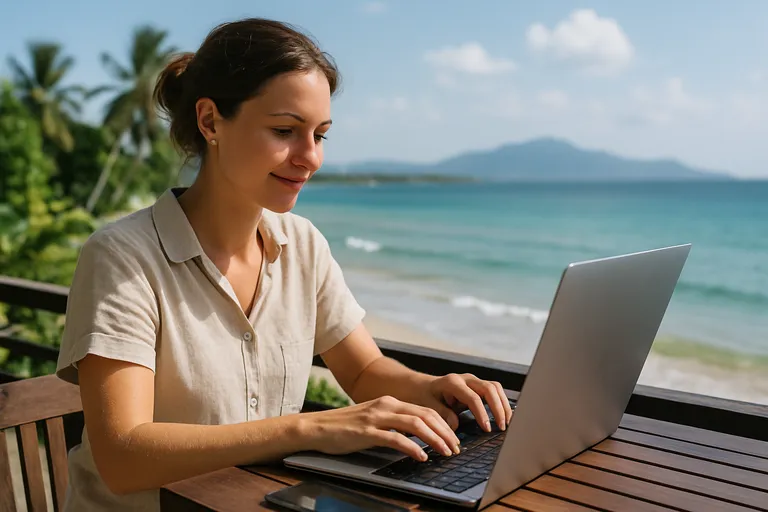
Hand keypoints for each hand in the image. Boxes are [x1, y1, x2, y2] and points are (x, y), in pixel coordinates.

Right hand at [303, 395, 461, 460]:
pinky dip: (412, 447)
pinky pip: (395, 438)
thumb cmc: (344, 427)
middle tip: (456, 448)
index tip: (454, 439)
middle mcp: (385, 405)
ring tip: (446, 452)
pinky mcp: (367, 432)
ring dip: (435, 439)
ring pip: (415, 424)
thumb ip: (393, 424)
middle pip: (425, 414)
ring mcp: (376, 417)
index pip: (425, 410)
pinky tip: (422, 456)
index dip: (444, 424)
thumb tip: (417, 437)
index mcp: (389, 401)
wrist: (316, 427)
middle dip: (445, 431)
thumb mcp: (373, 420)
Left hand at [417, 373, 512, 431]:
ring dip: (503, 404)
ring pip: (495, 388)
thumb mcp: (427, 406)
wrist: (419, 386)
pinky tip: (503, 416)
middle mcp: (465, 379)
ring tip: (506, 423)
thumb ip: (441, 414)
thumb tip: (455, 426)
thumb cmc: (422, 396)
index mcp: (452, 383)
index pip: (473, 398)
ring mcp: (472, 381)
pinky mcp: (476, 386)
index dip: (482, 414)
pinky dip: (501, 402)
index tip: (487, 429)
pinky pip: (494, 391)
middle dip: (498, 408)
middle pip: (489, 389)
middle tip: (501, 427)